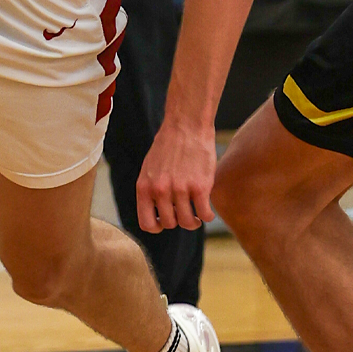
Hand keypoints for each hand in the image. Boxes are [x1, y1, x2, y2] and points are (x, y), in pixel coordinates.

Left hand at [136, 117, 218, 231]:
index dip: (158, 226)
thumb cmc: (168, 146)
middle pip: (170, 224)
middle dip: (178, 220)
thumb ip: (151, 190)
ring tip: (197, 214)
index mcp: (144, 187)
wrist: (186, 125)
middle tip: (185, 212)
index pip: (147, 223)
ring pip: (188, 222)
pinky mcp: (200, 187)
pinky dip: (208, 216)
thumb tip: (156, 214)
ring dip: (194, 221)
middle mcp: (160, 190)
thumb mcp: (150, 169)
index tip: (166, 220)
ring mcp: (180, 189)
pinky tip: (207, 211)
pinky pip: (205, 215)